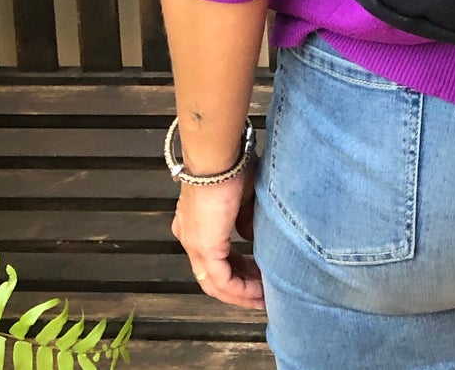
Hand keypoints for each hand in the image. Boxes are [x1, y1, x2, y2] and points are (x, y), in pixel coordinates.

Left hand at [170, 164, 264, 310]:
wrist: (217, 156)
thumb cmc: (231, 164)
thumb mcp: (244, 195)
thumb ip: (245, 220)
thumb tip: (250, 237)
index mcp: (196, 224)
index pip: (214, 257)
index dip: (236, 270)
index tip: (257, 275)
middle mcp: (190, 237)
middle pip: (213, 276)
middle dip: (241, 288)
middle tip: (264, 294)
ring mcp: (194, 244)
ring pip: (215, 283)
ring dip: (241, 293)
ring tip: (264, 298)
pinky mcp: (204, 247)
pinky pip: (222, 280)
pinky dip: (241, 289)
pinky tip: (259, 291)